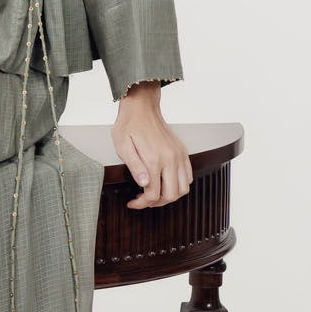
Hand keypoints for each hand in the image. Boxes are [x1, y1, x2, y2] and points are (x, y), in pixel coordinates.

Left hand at [111, 83, 191, 208]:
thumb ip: (134, 166)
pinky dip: (179, 185)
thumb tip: (144, 184)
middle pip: (171, 195)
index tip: (132, 202)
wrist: (142, 107)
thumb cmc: (129, 125)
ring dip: (170, 195)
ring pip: (183, 188)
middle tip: (143, 199)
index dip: (142, 203)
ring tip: (155, 193)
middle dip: (156, 203)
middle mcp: (171, 159)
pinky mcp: (182, 152)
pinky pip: (188, 176)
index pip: (153, 194)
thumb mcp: (122, 146)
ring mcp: (179, 155)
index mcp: (154, 159)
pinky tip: (165, 182)